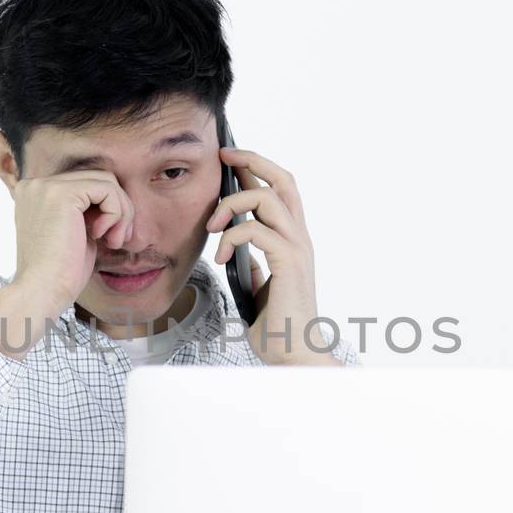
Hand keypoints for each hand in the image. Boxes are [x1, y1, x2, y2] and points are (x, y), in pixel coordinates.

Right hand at [8, 169, 134, 313]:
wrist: (42, 292)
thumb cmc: (61, 273)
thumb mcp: (76, 232)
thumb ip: (87, 210)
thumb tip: (116, 194)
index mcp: (36, 193)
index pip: (86, 184)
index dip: (107, 208)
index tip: (110, 237)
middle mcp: (36, 184)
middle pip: (99, 178)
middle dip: (119, 209)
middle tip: (118, 240)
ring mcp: (47, 186)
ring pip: (107, 181)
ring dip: (121, 212)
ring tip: (114, 241)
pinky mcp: (62, 193)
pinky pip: (107, 190)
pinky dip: (116, 213)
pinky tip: (104, 236)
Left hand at [204, 146, 338, 365]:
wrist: (294, 355)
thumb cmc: (279, 328)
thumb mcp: (259, 290)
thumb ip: (254, 267)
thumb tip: (238, 253)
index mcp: (294, 242)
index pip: (282, 190)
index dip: (258, 168)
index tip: (230, 159)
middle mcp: (300, 239)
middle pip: (283, 180)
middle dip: (252, 161)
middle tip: (224, 157)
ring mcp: (297, 249)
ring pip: (265, 199)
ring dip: (231, 205)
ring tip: (212, 227)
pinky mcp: (288, 263)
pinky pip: (256, 230)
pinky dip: (232, 237)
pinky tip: (221, 255)